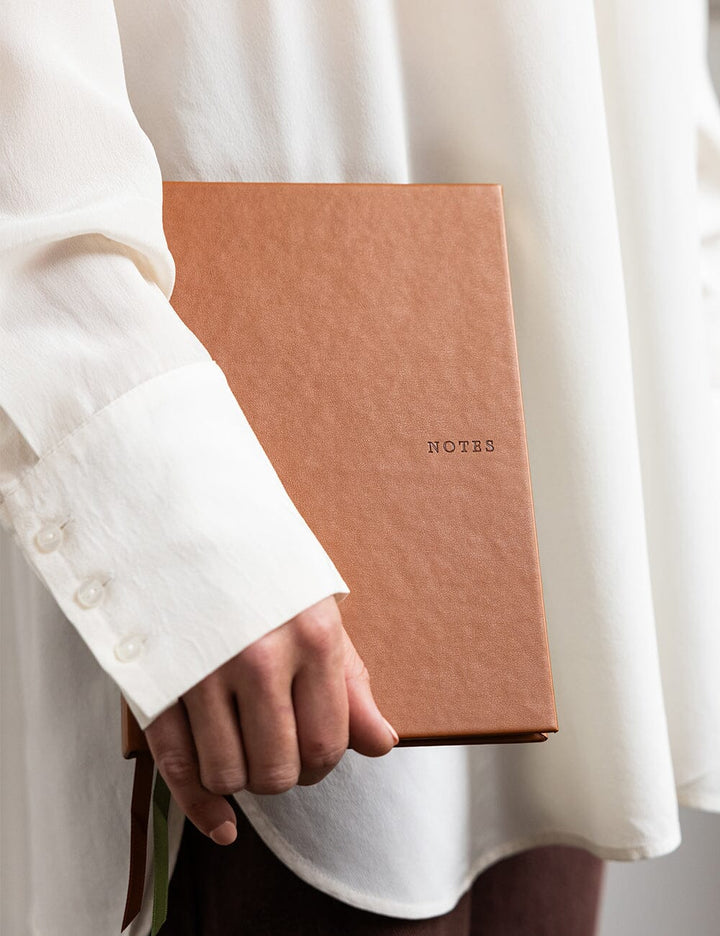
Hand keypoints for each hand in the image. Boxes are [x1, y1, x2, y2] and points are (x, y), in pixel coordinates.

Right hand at [143, 595, 398, 844]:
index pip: (327, 745)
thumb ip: (350, 685)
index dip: (322, 765)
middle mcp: (259, 656)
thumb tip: (382, 744)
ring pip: (228, 775)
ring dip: (239, 780)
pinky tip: (221, 821)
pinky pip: (177, 767)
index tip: (312, 753)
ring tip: (244, 749)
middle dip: (282, 776)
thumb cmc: (267, 576)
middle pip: (278, 771)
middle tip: (277, 753)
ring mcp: (204, 670)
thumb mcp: (320, 614)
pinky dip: (200, 806)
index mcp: (312, 637)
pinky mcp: (159, 681)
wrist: (194, 525)